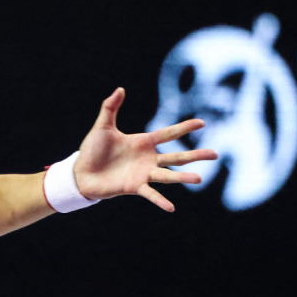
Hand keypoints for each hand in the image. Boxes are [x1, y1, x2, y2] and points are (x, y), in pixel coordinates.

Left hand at [72, 88, 217, 211]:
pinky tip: (171, 208)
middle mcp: (148, 159)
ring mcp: (143, 174)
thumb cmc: (92, 150)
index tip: (202, 123)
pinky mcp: (134, 187)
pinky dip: (160, 201)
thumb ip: (110, 107)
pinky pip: (150, 194)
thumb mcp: (102, 126)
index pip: (169, 133)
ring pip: (168, 176)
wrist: (81, 173)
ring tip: (199, 179)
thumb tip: (120, 89)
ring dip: (183, 178)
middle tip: (215, 154)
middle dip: (195, 155)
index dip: (184, 128)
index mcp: (144, 142)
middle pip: (176, 156)